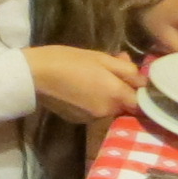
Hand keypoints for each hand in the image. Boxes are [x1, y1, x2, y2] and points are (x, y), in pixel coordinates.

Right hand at [27, 45, 142, 122]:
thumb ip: (127, 69)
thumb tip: (142, 79)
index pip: (141, 102)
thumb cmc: (68, 60)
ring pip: (108, 108)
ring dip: (106, 96)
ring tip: (92, 78)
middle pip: (124, 105)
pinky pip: (94, 111)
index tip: (136, 81)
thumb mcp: (102, 58)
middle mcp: (107, 111)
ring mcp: (91, 118)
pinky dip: (92, 102)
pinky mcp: (77, 120)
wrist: (34, 75)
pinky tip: (79, 89)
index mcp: (116, 95)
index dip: (141, 92)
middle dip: (121, 90)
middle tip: (110, 71)